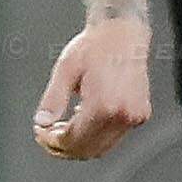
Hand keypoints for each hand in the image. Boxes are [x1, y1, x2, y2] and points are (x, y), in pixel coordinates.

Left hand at [33, 14, 150, 160]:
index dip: (53, 142)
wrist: (124, 31)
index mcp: (104, 104)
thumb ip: (52, 99)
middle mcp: (123, 114)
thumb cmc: (96, 45)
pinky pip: (114, 137)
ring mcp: (134, 116)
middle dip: (63, 148)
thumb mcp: (65, 69)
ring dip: (79, 145)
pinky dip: (95, 136)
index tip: (41, 133)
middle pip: (88, 150)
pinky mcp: (140, 114)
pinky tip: (82, 121)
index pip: (73, 139)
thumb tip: (42, 121)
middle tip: (47, 136)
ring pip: (101, 148)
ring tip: (62, 130)